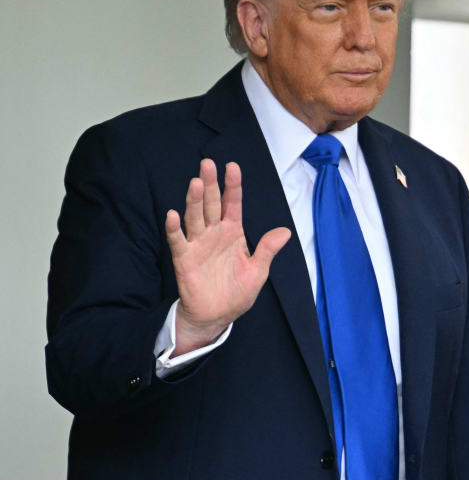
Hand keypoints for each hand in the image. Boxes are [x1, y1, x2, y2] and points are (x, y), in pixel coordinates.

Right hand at [165, 159, 290, 354]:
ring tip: (194, 182)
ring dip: (193, 200)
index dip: (232, 185)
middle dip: (210, 184)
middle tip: (207, 164)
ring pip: (195, 217)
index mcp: (233, 232)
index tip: (232, 166)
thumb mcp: (258, 270)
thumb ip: (267, 249)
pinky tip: (172, 214)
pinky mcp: (184, 259)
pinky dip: (174, 229)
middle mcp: (214, 233)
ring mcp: (198, 244)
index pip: (233, 204)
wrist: (218, 316)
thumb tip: (285, 231)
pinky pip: (178, 241)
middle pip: (211, 204)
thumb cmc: (237, 291)